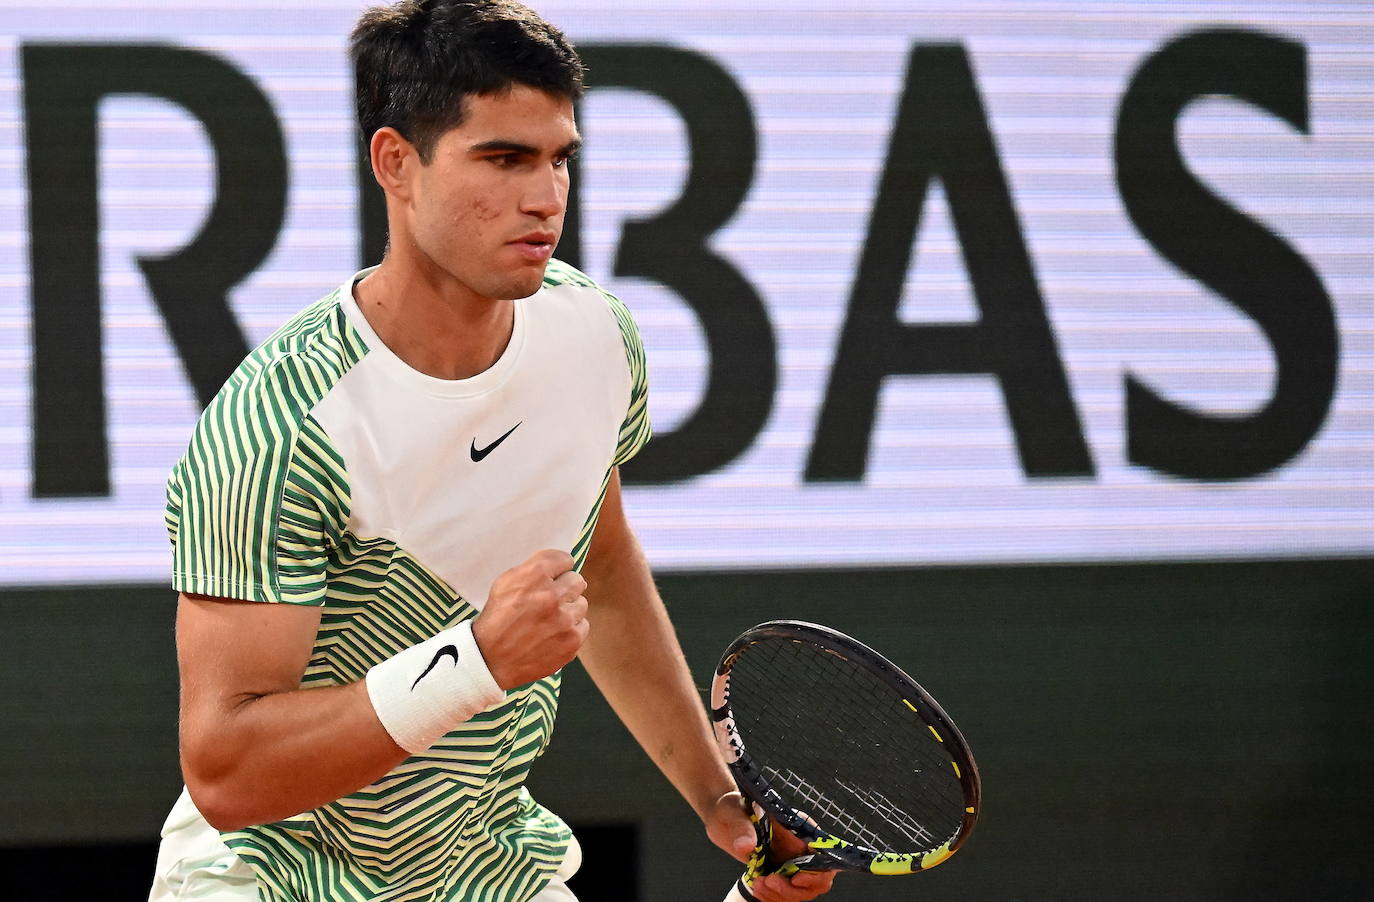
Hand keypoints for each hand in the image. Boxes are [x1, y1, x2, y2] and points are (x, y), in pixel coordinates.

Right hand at [472, 549, 587, 688]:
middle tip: (551, 600)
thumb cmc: (497, 619)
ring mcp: (565, 619)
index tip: (554, 576)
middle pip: (577, 580)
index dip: (558, 569)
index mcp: (534, 575)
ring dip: (569, 610)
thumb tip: (559, 566)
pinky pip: (583, 626)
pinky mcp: (572, 640)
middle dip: (565, 588)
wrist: (491, 659)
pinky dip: (571, 630)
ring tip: (550, 620)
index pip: (565, 559)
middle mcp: (552, 594)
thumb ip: (533, 570)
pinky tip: (553, 635)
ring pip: (581, 604)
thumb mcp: (505, 583)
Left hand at [705, 791, 837, 901]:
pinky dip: (773, 897)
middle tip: (770, 882)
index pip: (823, 853)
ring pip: (801, 891)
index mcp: (800, 827)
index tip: (796, 878)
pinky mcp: (780, 873)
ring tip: (759, 885)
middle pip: (817, 878)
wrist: (723, 818)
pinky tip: (758, 889)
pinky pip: (786, 894)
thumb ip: (742, 828)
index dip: (816, 870)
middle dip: (794, 888)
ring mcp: (792, 862)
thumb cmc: (734, 808)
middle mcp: (801, 846)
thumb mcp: (735, 812)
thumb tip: (746, 846)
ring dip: (782, 894)